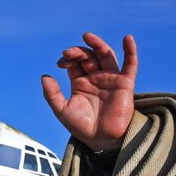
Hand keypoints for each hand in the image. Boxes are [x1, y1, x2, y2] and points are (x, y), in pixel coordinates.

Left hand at [40, 32, 137, 151]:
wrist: (100, 140)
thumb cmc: (81, 127)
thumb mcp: (61, 110)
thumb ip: (52, 94)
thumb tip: (45, 76)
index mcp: (80, 82)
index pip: (75, 63)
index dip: (68, 59)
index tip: (60, 63)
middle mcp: (96, 77)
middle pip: (88, 56)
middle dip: (78, 52)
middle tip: (68, 53)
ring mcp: (110, 79)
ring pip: (106, 55)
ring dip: (97, 44)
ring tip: (87, 36)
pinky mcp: (125, 83)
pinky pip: (130, 64)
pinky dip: (130, 50)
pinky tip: (128, 38)